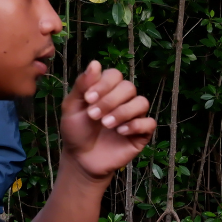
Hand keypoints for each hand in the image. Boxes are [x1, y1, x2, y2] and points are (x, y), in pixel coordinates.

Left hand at [60, 61, 157, 179]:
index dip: (104, 84)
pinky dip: (135, 125)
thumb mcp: (72, 107)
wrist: (81, 159)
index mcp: (107, 90)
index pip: (115, 75)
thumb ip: (82, 85)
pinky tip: (120, 132)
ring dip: (123, 112)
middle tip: (93, 116)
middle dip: (110, 100)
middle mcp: (123, 100)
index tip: (88, 99)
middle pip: (129, 87)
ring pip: (142, 102)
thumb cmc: (76, 131)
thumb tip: (95, 63)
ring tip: (106, 125)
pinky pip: (149, 122)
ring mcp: (134, 116)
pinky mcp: (141, 133)